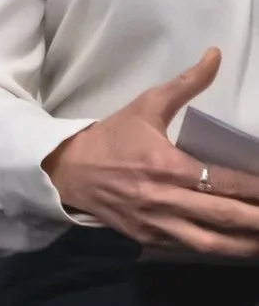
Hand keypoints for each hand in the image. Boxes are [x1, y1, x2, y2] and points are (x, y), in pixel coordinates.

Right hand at [44, 49, 258, 256]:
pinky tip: (238, 247)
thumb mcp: (145, 106)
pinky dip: (218, 250)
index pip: (225, 181)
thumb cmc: (111, 137)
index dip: (256, 188)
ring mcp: (156, 223)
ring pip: (213, 243)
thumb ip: (186, 84)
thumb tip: (216, 55)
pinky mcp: (149, 238)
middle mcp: (164, 198)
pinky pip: (190, 250)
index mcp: (166, 165)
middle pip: (225, 215)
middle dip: (258, 219)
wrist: (66, 170)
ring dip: (246, 244)